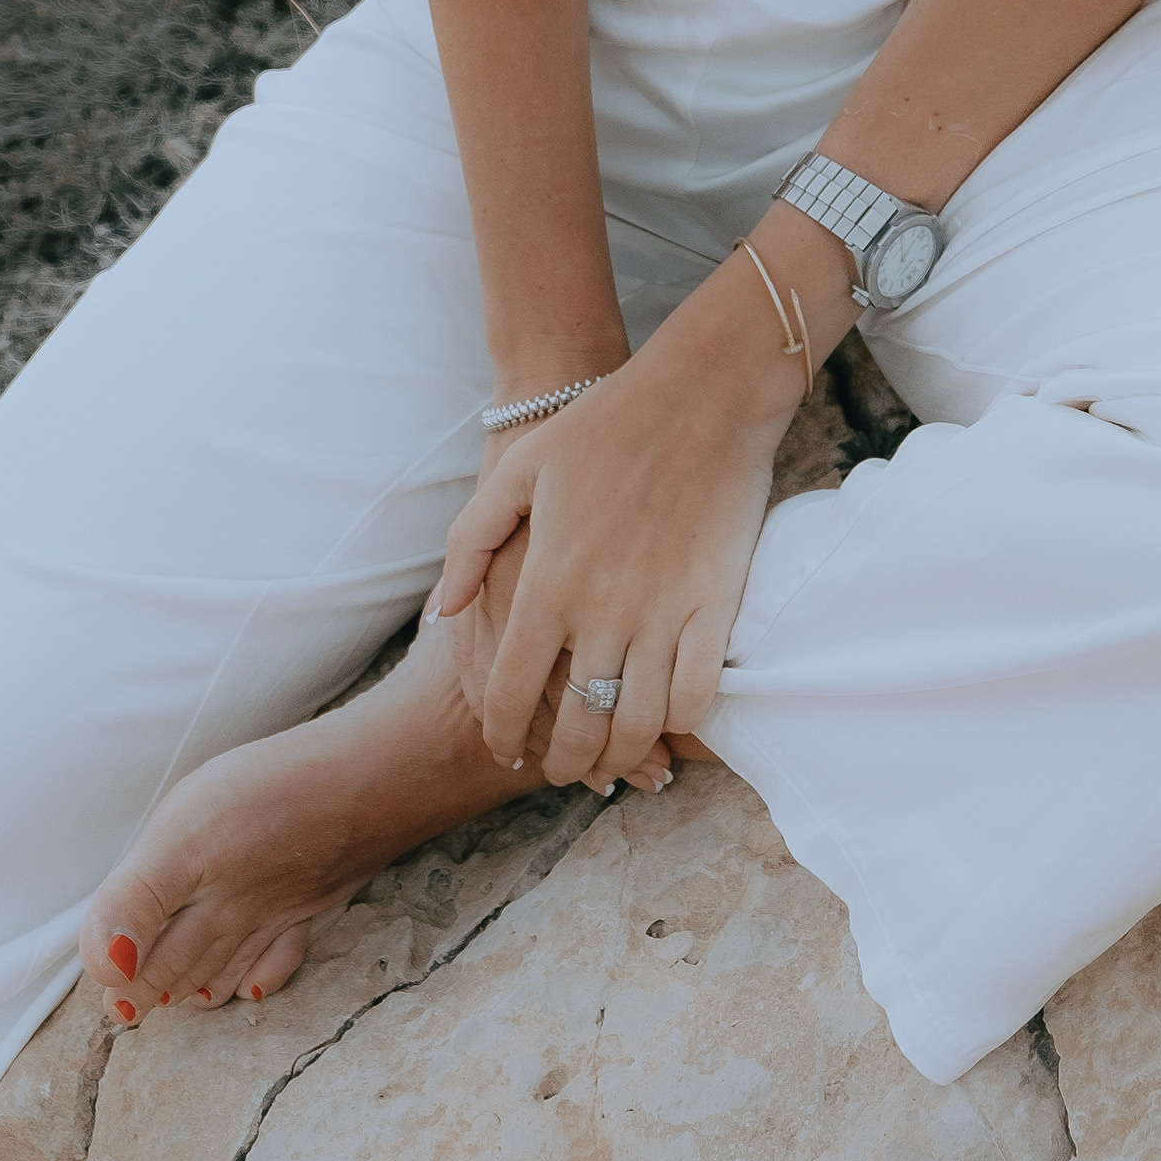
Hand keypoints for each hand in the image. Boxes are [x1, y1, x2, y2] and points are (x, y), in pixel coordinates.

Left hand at [428, 269, 812, 789]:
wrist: (703, 393)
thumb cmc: (604, 424)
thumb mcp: (519, 469)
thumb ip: (470, 542)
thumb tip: (444, 613)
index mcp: (546, 582)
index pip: (513, 694)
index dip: (505, 735)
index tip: (507, 749)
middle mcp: (600, 611)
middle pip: (575, 727)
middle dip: (562, 763)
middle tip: (560, 767)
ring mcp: (663, 614)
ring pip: (635, 726)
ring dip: (618, 758)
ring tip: (610, 761)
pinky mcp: (716, 608)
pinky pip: (697, 696)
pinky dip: (678, 724)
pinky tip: (665, 721)